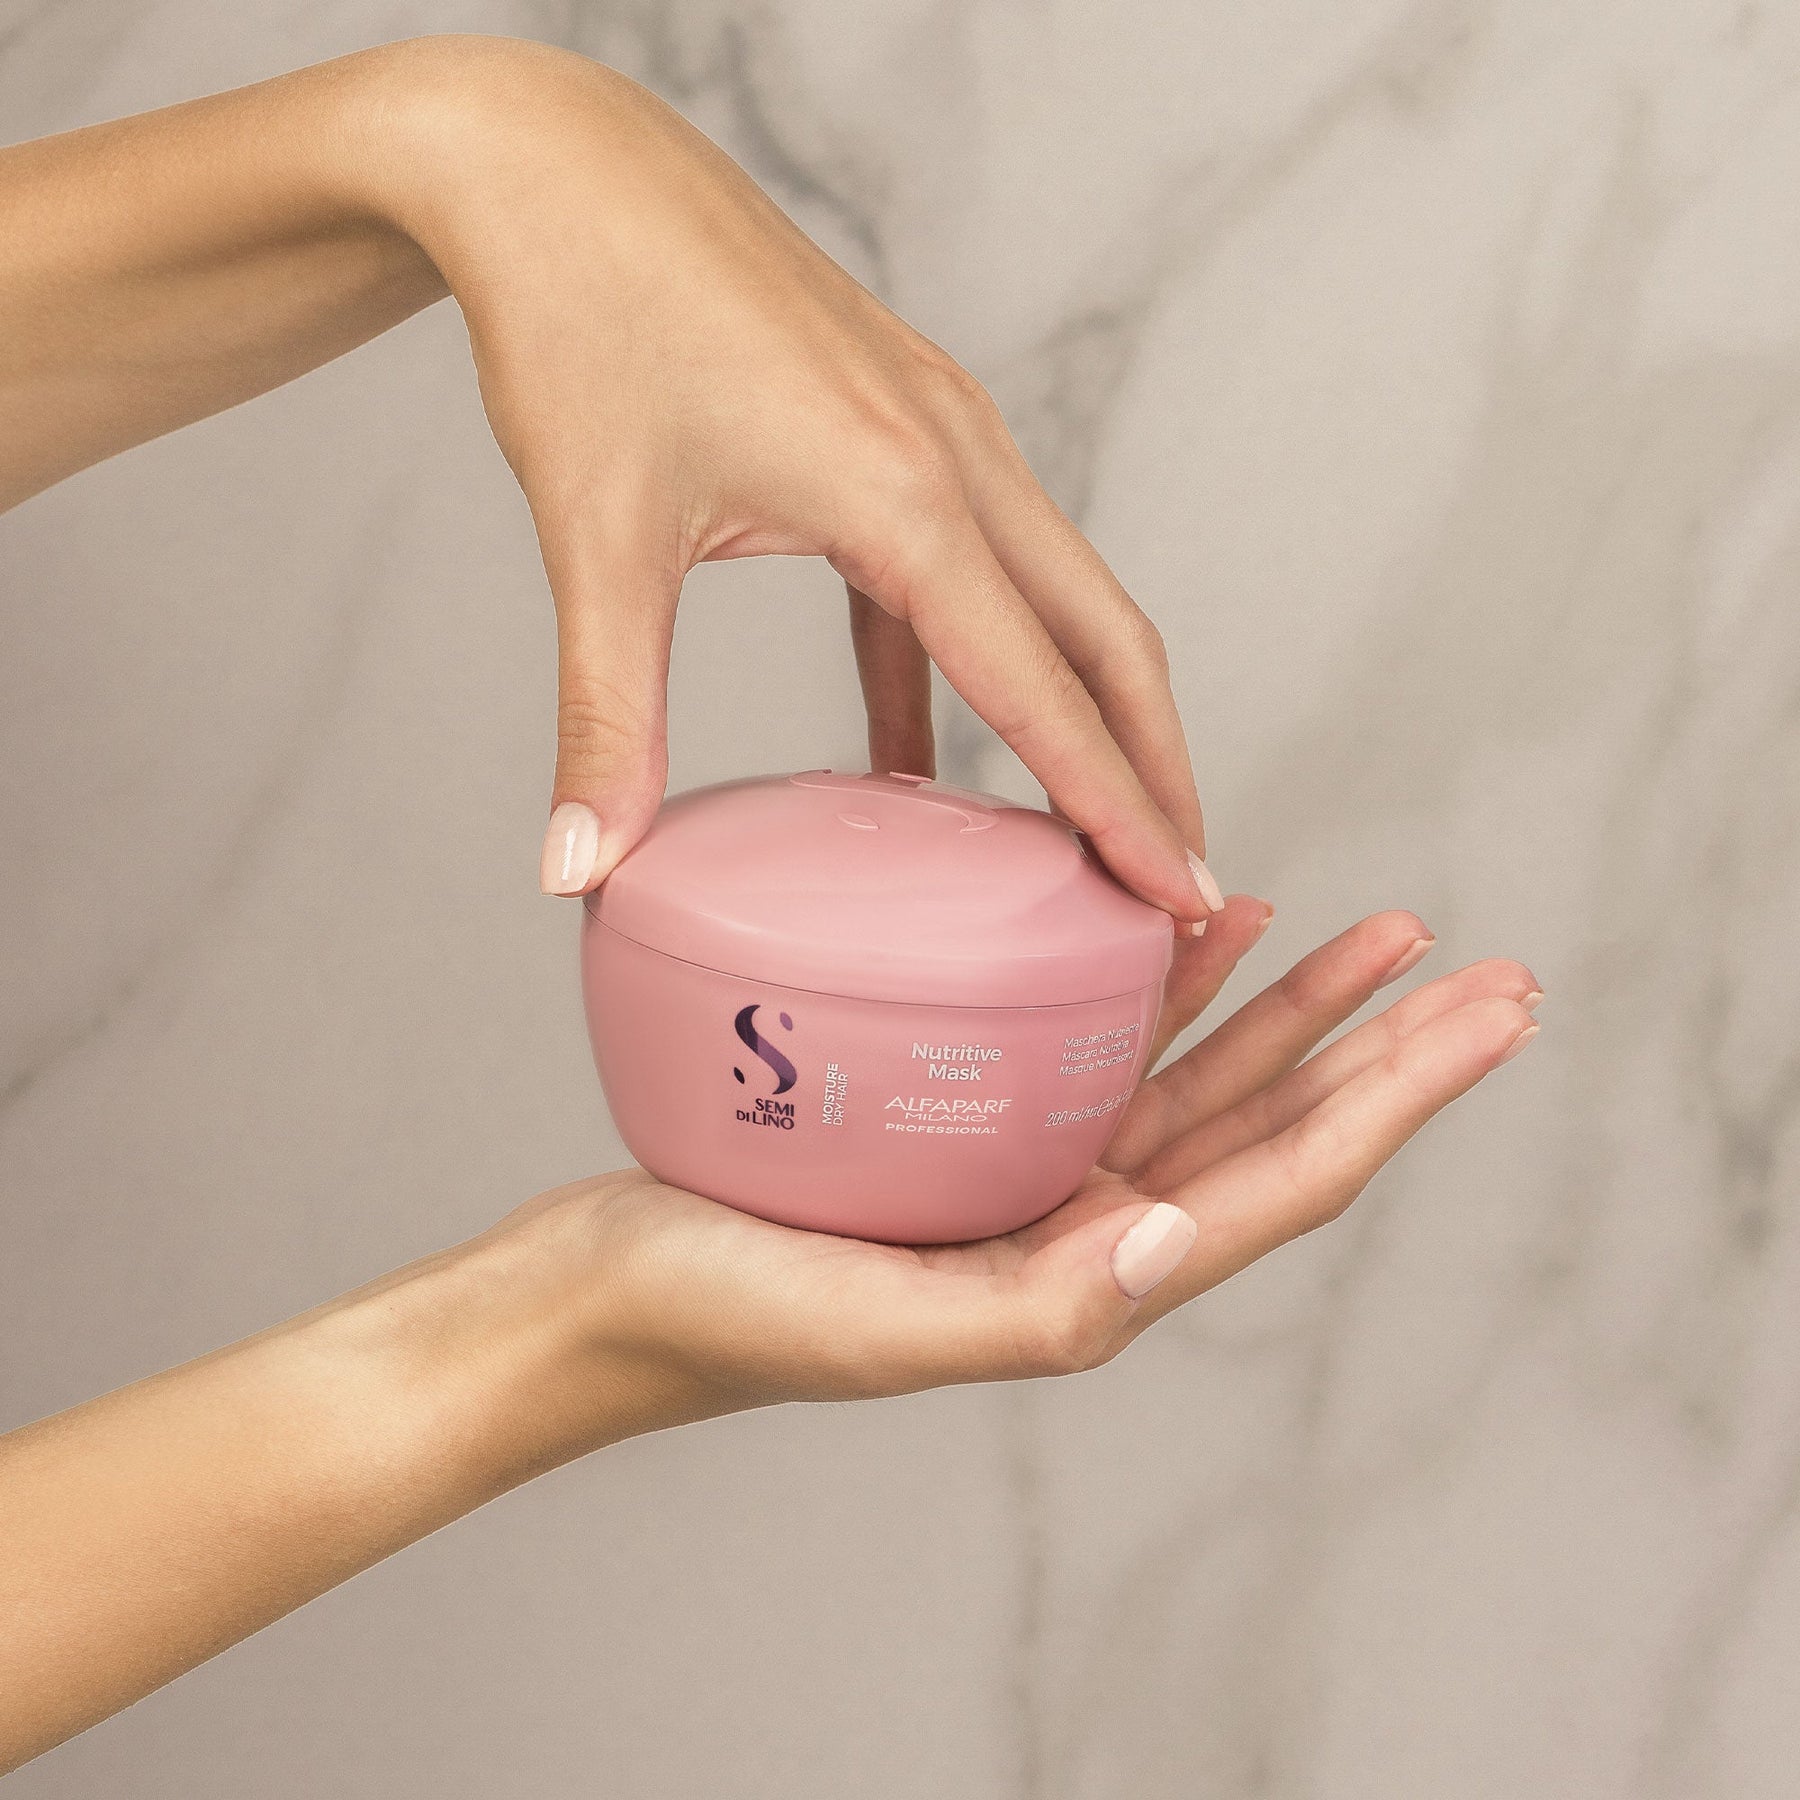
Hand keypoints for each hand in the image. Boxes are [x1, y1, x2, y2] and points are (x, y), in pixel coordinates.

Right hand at [0, 906, 1538, 1766]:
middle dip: (1381, 1050)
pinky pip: (1085, 1041)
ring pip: (1193, 1077)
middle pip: (1268, 1125)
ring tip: (1371, 932)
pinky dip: (1153, 983)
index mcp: (1081, 1279)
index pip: (1280, 1180)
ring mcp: (1022, 1170)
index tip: (1484, 1017)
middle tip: (1476, 969)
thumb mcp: (873, 1327)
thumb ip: (1031, 1307)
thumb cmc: (714, 1315)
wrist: (595, 1296)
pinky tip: (1193, 925)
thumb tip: (1174, 1242)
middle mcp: (1075, 1226)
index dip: (1395, 1099)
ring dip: (1289, 1010)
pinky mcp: (957, 1123)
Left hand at [369, 39, 1214, 916]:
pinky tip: (918, 746)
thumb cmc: (580, 321)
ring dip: (1088, 705)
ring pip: (1060, 592)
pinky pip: (966, 564)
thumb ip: (606, 718)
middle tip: (1179, 880)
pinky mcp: (901, 418)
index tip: (1177, 894)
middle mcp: (955, 452)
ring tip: (1093, 816)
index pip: (1044, 687)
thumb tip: (575, 869)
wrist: (555, 162)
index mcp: (907, 490)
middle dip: (1152, 764)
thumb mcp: (595, 540)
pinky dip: (971, 658)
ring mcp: (940, 426)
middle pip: (1106, 636)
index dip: (1116, 806)